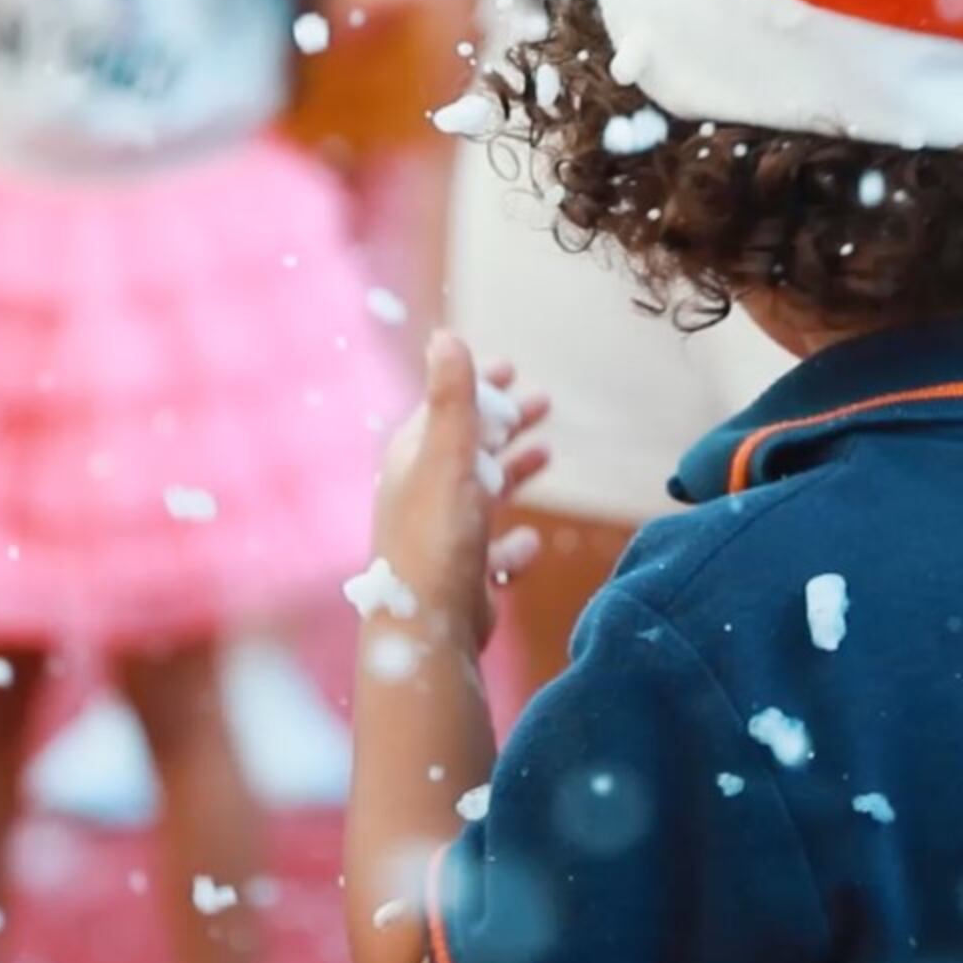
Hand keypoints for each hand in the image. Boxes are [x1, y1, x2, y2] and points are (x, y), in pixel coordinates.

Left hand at [370, 333, 549, 653]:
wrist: (428, 628)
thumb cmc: (438, 536)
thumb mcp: (449, 456)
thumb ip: (452, 398)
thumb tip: (445, 334)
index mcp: (414, 460)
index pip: (446, 409)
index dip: (478, 385)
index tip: (511, 366)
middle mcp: (423, 495)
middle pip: (468, 447)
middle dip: (505, 423)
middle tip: (544, 401)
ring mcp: (442, 538)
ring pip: (482, 494)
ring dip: (513, 472)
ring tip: (548, 454)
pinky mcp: (461, 580)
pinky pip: (492, 553)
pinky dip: (512, 543)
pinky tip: (530, 543)